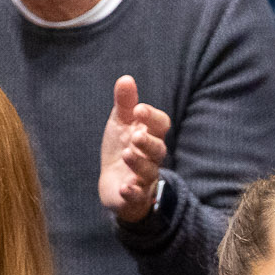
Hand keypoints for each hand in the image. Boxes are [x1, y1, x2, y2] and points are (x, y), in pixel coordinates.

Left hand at [99, 76, 171, 223]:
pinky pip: (138, 195)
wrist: (113, 182)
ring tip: (126, 154)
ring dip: (139, 163)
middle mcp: (151, 157)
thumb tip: (126, 78)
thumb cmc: (121, 148)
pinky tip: (125, 187)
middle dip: (148, 142)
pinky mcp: (135, 196)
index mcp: (150, 135)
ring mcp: (144, 177)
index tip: (138, 110)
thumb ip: (124, 103)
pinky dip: (133, 192)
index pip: (161, 125)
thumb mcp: (120, 123)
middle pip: (159, 149)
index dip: (153, 117)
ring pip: (149, 171)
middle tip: (135, 136)